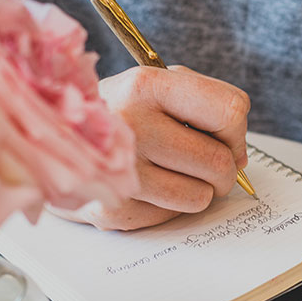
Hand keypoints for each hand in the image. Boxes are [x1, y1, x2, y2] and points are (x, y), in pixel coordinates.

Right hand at [61, 65, 249, 229]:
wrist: (61, 144)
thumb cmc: (127, 114)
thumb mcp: (159, 87)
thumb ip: (207, 105)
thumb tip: (240, 156)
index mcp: (145, 85)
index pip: (229, 111)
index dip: (236, 130)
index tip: (223, 136)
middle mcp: (129, 124)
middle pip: (219, 161)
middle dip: (223, 169)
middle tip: (204, 164)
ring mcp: (120, 170)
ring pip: (202, 195)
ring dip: (200, 190)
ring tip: (174, 174)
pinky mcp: (116, 208)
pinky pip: (176, 215)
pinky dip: (172, 206)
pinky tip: (150, 189)